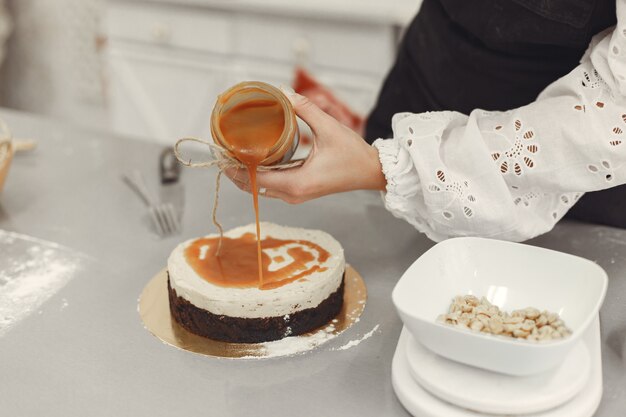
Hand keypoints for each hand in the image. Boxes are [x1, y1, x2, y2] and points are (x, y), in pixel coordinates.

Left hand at [225, 93, 386, 203]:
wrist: (371, 173)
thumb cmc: (353, 154)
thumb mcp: (329, 128)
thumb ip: (306, 109)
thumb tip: (284, 92)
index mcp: (297, 183)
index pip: (255, 178)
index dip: (235, 166)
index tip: (220, 152)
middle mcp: (293, 194)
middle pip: (252, 186)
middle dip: (234, 170)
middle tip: (219, 150)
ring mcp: (296, 195)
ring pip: (260, 188)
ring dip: (244, 174)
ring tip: (230, 154)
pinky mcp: (300, 192)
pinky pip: (271, 186)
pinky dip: (258, 175)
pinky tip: (251, 160)